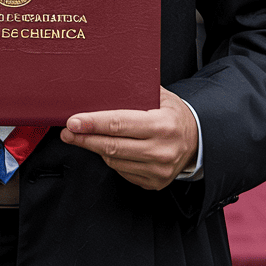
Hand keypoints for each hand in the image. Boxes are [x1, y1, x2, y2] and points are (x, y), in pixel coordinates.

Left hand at [60, 86, 198, 190]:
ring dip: (95, 149)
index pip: (119, 124)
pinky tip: (105, 148)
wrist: (198, 140)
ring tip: (81, 137)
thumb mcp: (162, 96)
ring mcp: (158, 171)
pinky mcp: (154, 183)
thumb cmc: (175, 114)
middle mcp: (161, 150)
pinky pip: (122, 171)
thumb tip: (104, 82)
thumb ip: (137, 91)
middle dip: (85, 138)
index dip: (93, 123)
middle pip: (112, 146)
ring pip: (114, 161)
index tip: (73, 121)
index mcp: (162, 125)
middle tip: (67, 131)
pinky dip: (110, 159)